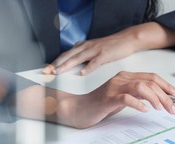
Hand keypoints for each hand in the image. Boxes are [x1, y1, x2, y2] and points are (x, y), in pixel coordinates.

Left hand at [43, 22, 174, 75]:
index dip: (56, 61)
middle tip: (47, 71)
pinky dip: (88, 68)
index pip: (66, 54)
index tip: (46, 69)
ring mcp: (96, 50)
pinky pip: (94, 62)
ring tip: (58, 72)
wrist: (127, 40)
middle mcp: (87, 47)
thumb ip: (84, 51)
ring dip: (67, 65)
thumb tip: (74, 53)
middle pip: (68, 56)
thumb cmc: (112, 46)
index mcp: (84, 46)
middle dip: (56, 64)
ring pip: (78, 58)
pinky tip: (82, 73)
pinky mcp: (105, 55)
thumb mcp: (95, 47)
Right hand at [70, 71, 174, 127]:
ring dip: (155, 98)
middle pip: (150, 82)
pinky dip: (139, 103)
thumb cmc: (101, 105)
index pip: (152, 77)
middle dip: (165, 95)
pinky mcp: (108, 98)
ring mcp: (114, 87)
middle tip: (174, 108)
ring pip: (141, 87)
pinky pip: (127, 98)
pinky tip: (145, 110)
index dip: (167, 86)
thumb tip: (158, 99)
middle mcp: (121, 78)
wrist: (79, 109)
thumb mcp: (123, 98)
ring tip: (161, 109)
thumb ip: (138, 95)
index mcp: (126, 76)